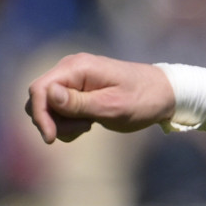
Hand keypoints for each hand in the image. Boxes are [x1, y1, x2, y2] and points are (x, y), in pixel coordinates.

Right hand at [24, 53, 174, 143]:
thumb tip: (48, 94)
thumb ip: (78, 103)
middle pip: (41, 98)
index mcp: (78, 67)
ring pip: (49, 106)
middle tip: (84, 129)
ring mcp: (74, 78)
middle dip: (54, 120)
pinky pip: (61, 109)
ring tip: (90, 125)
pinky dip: (69, 122)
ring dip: (63, 123)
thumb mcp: (112, 106)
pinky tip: (89, 124)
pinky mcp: (78, 90)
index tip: (51, 138)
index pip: (39, 89)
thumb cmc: (143, 99)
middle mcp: (71, 68)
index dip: (40, 115)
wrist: (165, 94)